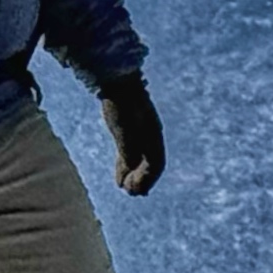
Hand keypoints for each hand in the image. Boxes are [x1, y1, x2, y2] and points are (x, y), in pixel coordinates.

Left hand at [97, 76, 164, 195]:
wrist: (116, 79)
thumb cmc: (120, 104)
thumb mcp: (123, 129)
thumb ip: (129, 149)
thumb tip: (133, 168)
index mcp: (154, 135)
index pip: (156, 164)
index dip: (147, 180)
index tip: (135, 192)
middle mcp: (150, 135)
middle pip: (150, 164)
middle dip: (141, 180)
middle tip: (130, 193)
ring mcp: (141, 131)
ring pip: (140, 159)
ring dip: (134, 174)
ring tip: (124, 187)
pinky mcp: (130, 128)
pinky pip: (132, 152)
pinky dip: (126, 165)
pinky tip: (119, 174)